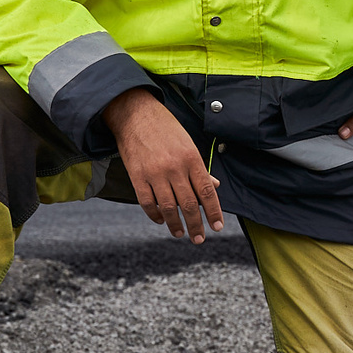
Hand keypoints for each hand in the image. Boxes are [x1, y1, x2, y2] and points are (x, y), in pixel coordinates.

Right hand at [102, 88, 221, 242]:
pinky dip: (155, 215)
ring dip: (176, 224)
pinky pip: (148, 202)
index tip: (218, 226)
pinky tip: (161, 220)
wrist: (135, 114)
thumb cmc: (165, 128)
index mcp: (191, 158)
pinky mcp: (137, 176)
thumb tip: (214, 186)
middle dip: (197, 225)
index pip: (207, 191)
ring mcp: (155, 173)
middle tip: (199, 239)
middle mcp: (175, 167)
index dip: (214, 212)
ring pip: (169, 207)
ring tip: (181, 233)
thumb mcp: (188, 143)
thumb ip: (199, 167)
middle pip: (189, 204)